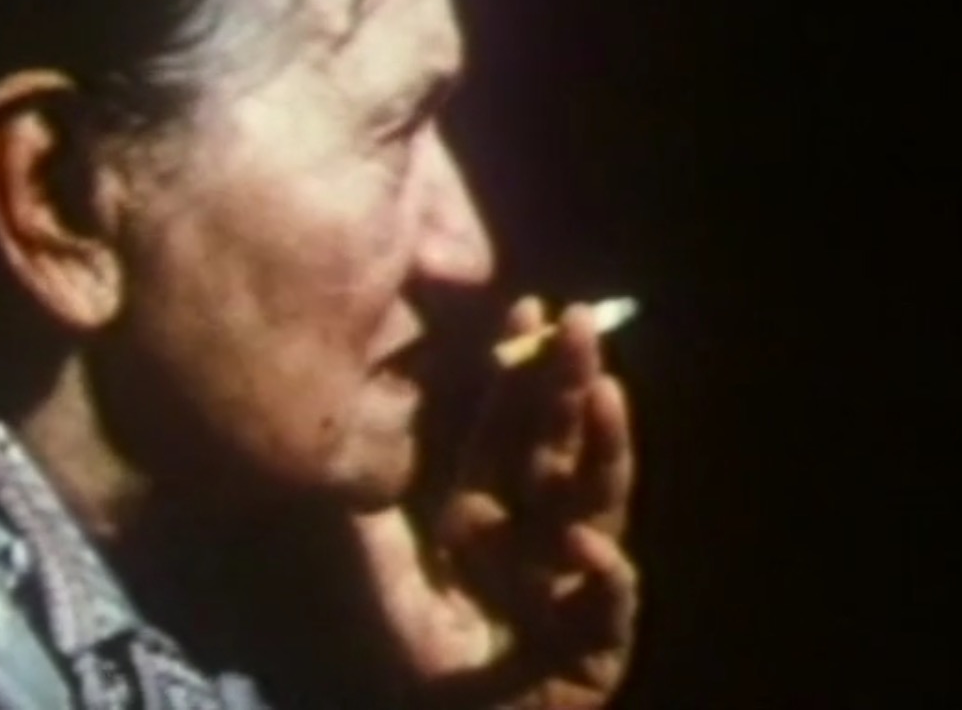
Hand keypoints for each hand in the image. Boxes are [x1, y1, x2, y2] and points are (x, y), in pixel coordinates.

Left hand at [351, 297, 638, 708]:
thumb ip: (365, 471)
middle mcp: (524, 542)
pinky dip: (602, 579)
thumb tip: (362, 378)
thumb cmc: (372, 651)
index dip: (516, 369)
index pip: (504, 427)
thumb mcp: (356, 542)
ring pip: (593, 512)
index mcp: (476, 511)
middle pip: (554, 453)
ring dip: (602, 456)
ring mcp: (564, 594)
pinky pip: (604, 611)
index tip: (525, 306)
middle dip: (566, 387)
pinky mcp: (591, 654)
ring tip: (605, 394)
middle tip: (579, 323)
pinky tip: (587, 547)